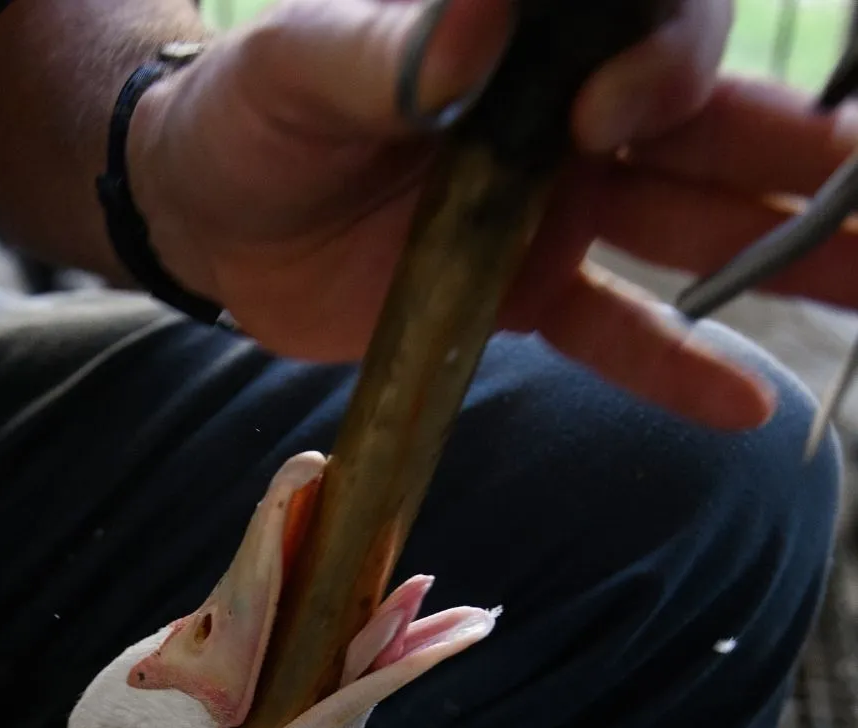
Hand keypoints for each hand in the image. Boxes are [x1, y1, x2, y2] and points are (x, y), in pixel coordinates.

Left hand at [129, 0, 857, 427]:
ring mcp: (555, 215)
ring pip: (696, 231)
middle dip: (809, 163)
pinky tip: (747, 410)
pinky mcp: (520, 299)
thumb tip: (467, 37)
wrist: (208, 217)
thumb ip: (386, 49)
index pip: (650, 31)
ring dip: (791, 261)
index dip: (663, 63)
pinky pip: (612, 334)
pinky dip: (674, 369)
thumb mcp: (299, 64)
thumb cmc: (248, 116)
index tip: (611, 114)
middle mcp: (568, 122)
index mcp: (531, 41)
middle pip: (716, 131)